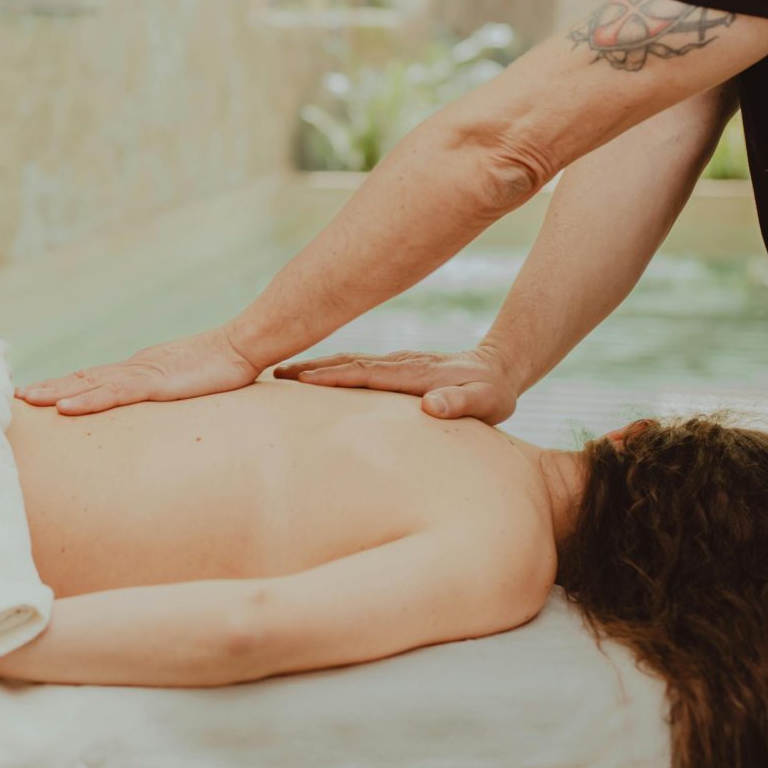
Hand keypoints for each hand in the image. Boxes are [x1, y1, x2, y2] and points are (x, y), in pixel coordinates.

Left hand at [17, 326, 262, 414]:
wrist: (244, 346)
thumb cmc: (223, 368)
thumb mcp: (189, 386)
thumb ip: (172, 393)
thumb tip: (164, 404)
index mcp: (140, 371)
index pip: (94, 379)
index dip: (64, 386)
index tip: (37, 394)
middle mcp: (134, 369)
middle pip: (81, 379)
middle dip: (48, 388)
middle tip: (15, 397)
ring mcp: (142, 374)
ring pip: (89, 384)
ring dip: (55, 393)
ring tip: (25, 400)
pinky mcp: (154, 383)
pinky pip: (113, 394)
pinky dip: (86, 401)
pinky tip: (63, 407)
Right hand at [272, 345, 520, 423]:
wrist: (496, 369)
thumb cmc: (491, 394)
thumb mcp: (488, 403)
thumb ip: (462, 404)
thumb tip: (432, 406)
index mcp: (414, 374)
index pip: (367, 374)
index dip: (334, 377)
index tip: (300, 380)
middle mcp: (398, 364)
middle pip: (346, 361)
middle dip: (309, 367)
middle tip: (270, 373)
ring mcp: (392, 364)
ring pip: (345, 360)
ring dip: (312, 365)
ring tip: (276, 373)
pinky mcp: (389, 368)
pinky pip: (352, 365)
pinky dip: (326, 368)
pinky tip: (306, 375)